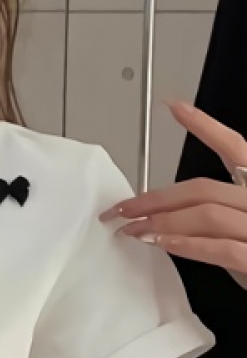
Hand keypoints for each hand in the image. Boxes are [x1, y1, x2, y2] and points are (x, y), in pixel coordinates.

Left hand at [101, 101, 246, 277]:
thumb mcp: (243, 223)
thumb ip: (217, 212)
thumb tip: (168, 213)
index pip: (236, 148)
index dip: (205, 127)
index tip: (175, 108)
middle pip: (203, 189)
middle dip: (156, 198)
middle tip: (122, 209)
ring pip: (206, 215)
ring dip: (162, 222)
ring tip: (133, 230)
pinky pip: (221, 249)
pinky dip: (189, 245)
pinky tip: (164, 244)